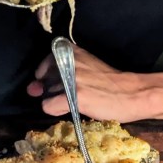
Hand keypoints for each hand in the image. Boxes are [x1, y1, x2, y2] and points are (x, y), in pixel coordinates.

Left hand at [26, 44, 147, 122]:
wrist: (132, 94)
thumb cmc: (110, 82)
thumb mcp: (85, 68)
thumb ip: (59, 74)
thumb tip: (31, 88)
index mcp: (72, 51)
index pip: (45, 62)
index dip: (48, 76)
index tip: (59, 82)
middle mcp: (69, 61)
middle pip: (43, 80)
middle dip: (51, 90)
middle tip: (71, 94)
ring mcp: (71, 78)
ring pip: (46, 93)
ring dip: (57, 100)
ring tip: (76, 101)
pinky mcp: (74, 96)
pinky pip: (48, 105)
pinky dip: (55, 110)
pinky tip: (71, 109)